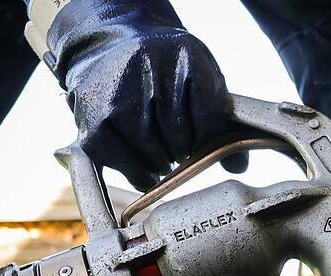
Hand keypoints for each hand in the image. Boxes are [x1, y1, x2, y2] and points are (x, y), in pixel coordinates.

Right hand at [47, 0, 232, 190]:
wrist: (113, 45)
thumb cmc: (166, 70)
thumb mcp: (201, 78)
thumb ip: (221, 117)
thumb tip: (239, 167)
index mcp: (184, 54)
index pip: (209, 114)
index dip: (210, 140)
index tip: (204, 144)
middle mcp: (146, 68)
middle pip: (180, 136)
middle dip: (186, 151)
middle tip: (182, 150)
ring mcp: (115, 94)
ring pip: (153, 153)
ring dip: (163, 164)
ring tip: (164, 156)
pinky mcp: (92, 120)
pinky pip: (123, 163)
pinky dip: (139, 174)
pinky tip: (147, 170)